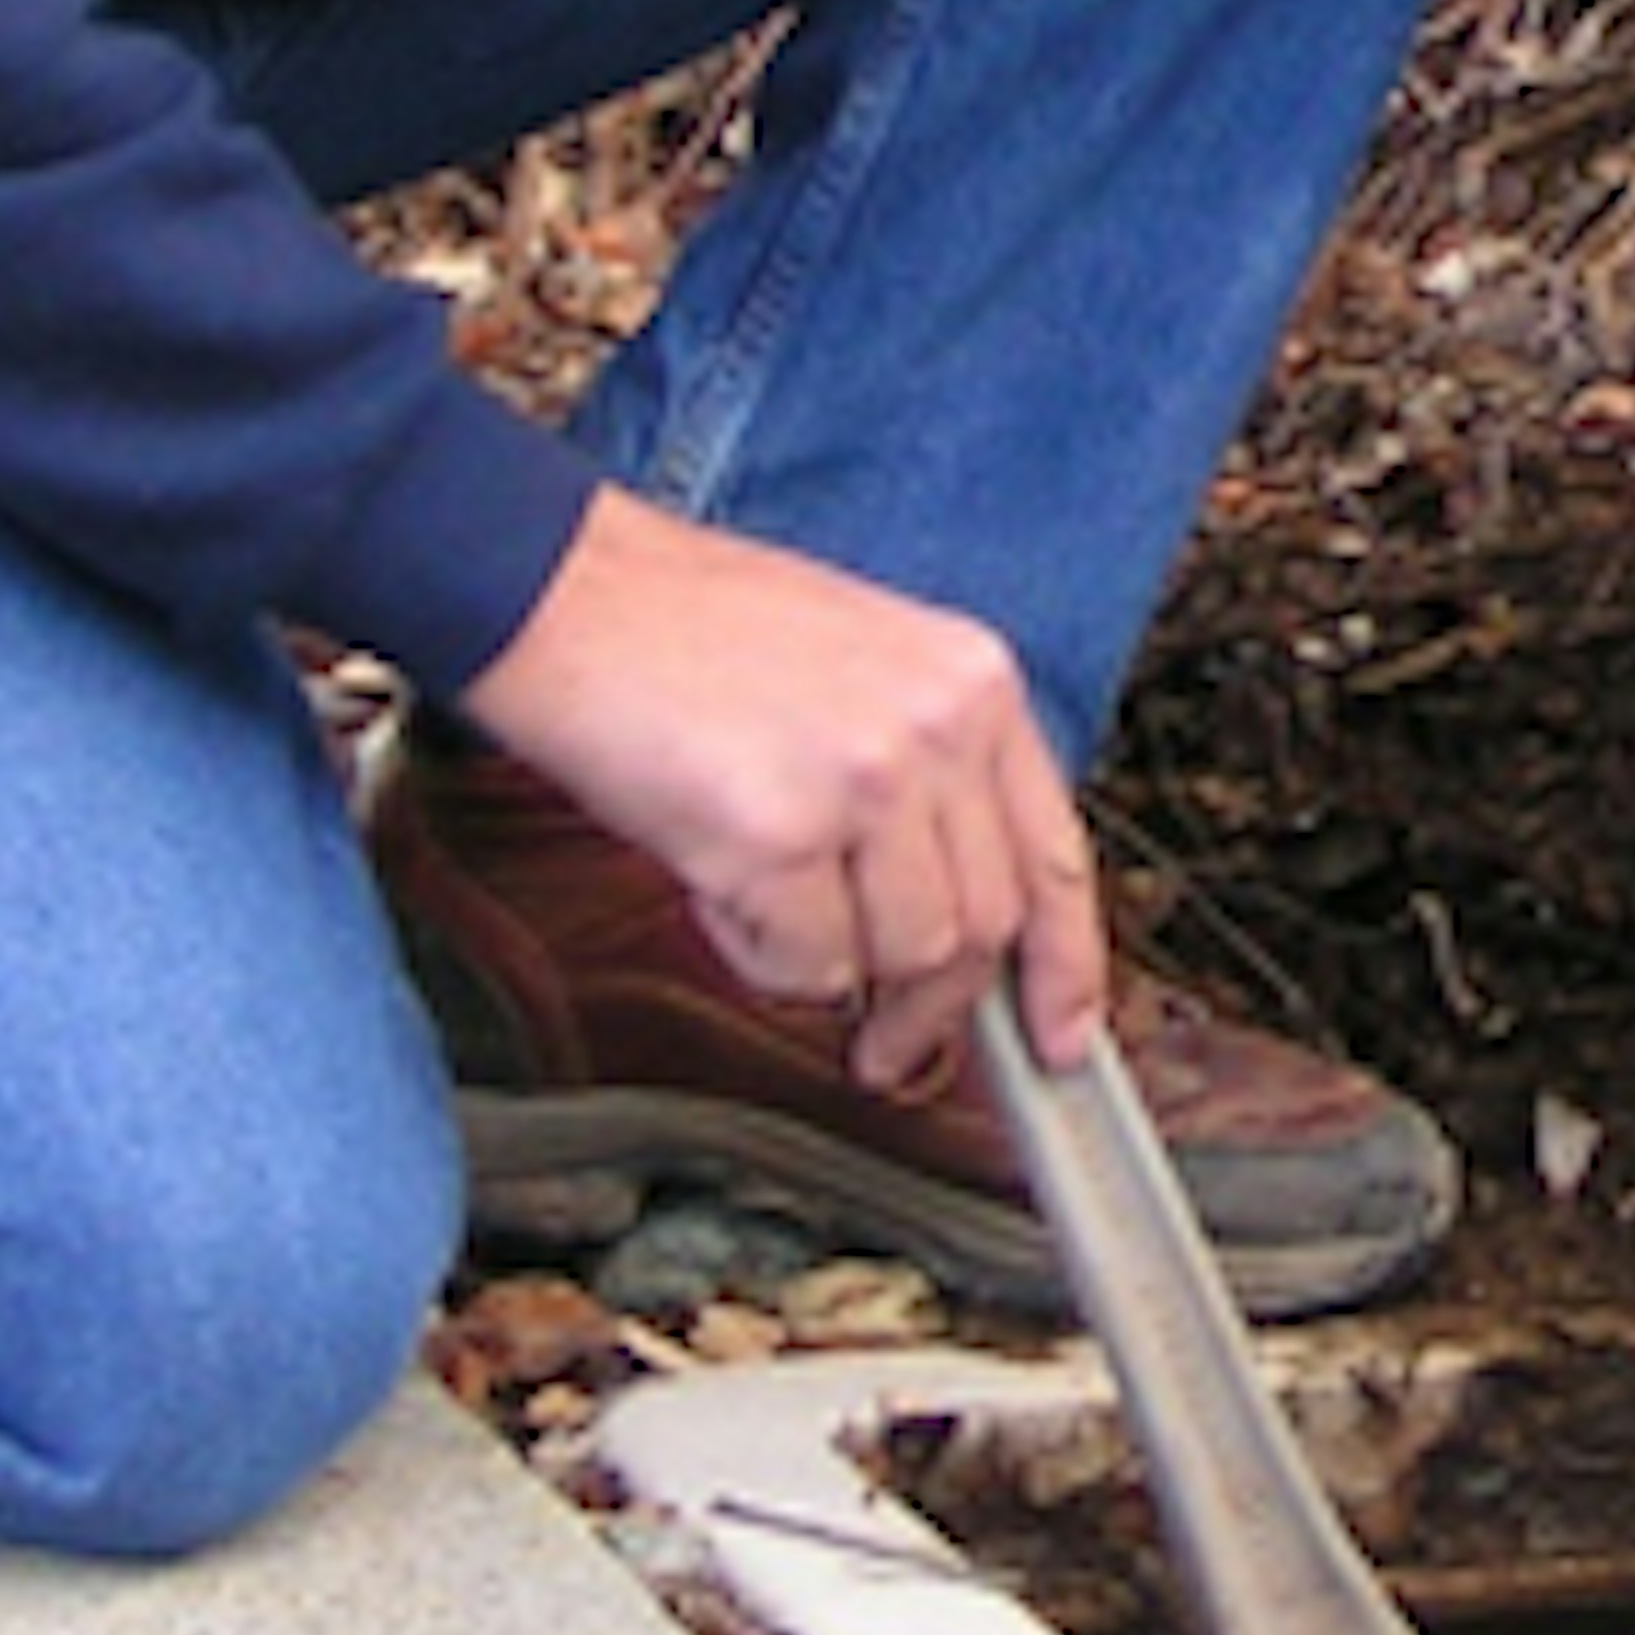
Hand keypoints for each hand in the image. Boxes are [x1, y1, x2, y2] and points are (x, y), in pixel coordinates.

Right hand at [458, 489, 1107, 1085]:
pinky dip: (757, 954)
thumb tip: (951, 925)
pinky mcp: (779, 834)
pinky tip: (713, 883)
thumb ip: (927, 780)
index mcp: (972, 678)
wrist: (567, 592)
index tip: (1060, 1040)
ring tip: (757, 898)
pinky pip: (806, 966)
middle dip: (930, 1006)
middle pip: (983, 926)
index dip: (1067, 967)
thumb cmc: (688, 633)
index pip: (1055, 854)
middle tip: (879, 1042)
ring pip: (903, 957)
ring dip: (828, 966)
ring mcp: (865, 779)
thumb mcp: (862, 670)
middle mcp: (939, 725)